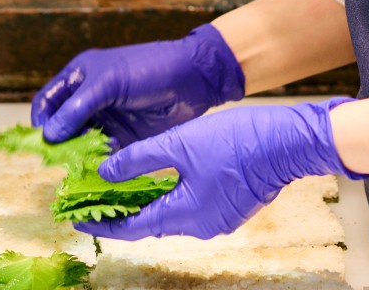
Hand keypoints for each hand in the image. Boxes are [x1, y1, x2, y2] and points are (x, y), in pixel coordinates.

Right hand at [31, 24, 244, 147]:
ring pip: (81, 146)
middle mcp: (88, 100)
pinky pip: (103, 157)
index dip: (40, 122)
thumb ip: (77, 108)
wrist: (193, 79)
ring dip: (80, 157)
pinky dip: (100, 165)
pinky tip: (104, 169)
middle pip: (60, 129)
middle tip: (63, 161)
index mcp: (80, 78)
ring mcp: (106, 121)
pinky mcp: (124, 139)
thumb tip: (48, 136)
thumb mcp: (108, 82)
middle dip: (59, 145)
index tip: (43, 143)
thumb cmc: (148, 69)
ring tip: (87, 164)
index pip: (46, 103)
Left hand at [78, 99, 362, 240]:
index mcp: (185, 214)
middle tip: (99, 197)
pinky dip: (173, 196)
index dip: (105, 223)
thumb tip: (105, 173)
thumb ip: (139, 160)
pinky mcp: (234, 207)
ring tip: (126, 186)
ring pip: (174, 214)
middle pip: (153, 223)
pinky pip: (194, 207)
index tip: (80, 220)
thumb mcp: (179, 144)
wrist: (289, 141)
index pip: (134, 227)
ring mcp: (221, 219)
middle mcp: (202, 226)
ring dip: (150, 202)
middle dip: (125, 211)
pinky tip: (164, 178)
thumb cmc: (235, 140)